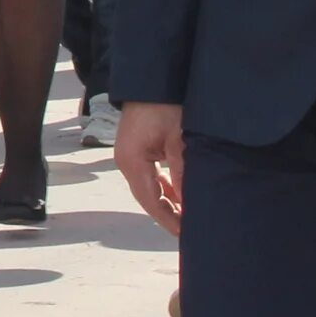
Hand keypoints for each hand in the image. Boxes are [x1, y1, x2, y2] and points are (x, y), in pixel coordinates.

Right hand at [114, 100, 186, 234]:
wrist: (151, 82)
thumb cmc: (164, 107)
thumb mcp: (179, 141)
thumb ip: (182, 173)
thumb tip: (190, 203)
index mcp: (132, 162)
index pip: (151, 201)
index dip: (169, 220)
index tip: (186, 234)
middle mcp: (125, 162)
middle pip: (147, 198)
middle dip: (168, 215)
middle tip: (189, 230)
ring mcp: (128, 155)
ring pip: (147, 188)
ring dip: (166, 201)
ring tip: (187, 215)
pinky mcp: (134, 149)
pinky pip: (148, 176)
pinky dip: (162, 188)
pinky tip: (178, 194)